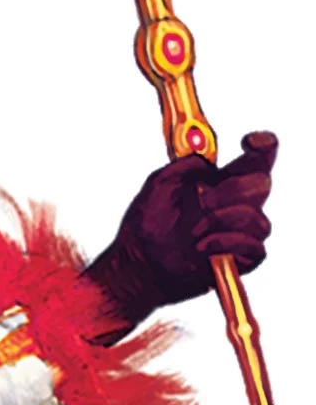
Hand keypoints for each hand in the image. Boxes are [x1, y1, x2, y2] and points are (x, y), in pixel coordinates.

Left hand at [116, 131, 276, 306]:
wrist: (142, 262)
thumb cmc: (147, 223)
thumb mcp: (160, 182)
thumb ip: (187, 165)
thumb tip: (210, 164)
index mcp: (220, 182)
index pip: (256, 160)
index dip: (263, 146)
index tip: (247, 143)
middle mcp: (236, 204)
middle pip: (262, 184)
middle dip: (234, 190)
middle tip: (204, 200)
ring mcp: (241, 232)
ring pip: (260, 220)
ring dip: (224, 221)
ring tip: (195, 231)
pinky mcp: (242, 259)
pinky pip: (256, 248)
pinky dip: (228, 243)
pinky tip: (202, 247)